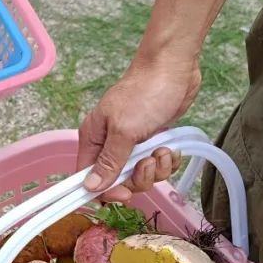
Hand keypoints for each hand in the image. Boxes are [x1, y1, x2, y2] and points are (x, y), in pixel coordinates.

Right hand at [77, 54, 200, 201]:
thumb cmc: (145, 93)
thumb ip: (108, 162)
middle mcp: (110, 144)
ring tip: (162, 149)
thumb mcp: (124, 131)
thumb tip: (89, 187)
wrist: (173, 68)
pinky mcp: (152, 141)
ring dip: (156, 168)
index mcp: (94, 139)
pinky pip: (157, 165)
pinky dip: (166, 161)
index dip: (105, 191)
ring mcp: (132, 143)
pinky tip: (171, 147)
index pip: (89, 178)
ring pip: (140, 175)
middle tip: (147, 161)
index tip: (124, 193)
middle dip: (138, 177)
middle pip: (118, 181)